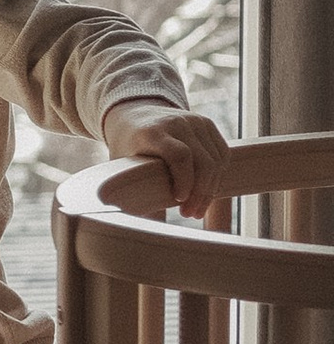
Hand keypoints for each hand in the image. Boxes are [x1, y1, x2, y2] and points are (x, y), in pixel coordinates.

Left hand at [100, 101, 229, 216]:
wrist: (134, 115)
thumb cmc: (127, 147)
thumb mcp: (121, 165)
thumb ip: (129, 189)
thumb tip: (136, 227)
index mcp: (152, 132)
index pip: (179, 155)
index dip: (184, 181)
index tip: (178, 201)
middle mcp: (176, 122)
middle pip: (202, 161)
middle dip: (200, 193)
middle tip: (190, 214)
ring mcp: (194, 121)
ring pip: (216, 159)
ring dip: (210, 188)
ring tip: (197, 209)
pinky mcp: (207, 124)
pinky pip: (221, 153)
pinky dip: (217, 175)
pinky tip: (206, 191)